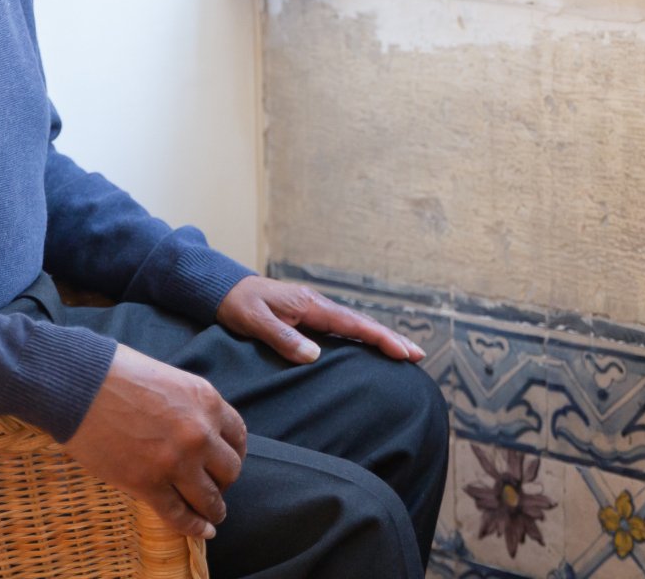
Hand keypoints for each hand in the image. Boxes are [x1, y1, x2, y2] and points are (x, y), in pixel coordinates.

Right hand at [62, 344, 247, 538]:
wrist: (81, 385)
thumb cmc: (118, 374)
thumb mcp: (170, 380)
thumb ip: (189, 406)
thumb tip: (194, 430)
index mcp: (207, 401)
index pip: (238, 436)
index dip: (234, 454)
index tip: (226, 463)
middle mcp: (200, 433)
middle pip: (230, 470)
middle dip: (224, 481)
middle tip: (213, 486)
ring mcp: (176, 462)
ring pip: (210, 498)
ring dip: (214, 509)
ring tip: (212, 515)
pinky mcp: (148, 484)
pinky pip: (179, 514)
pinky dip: (193, 527)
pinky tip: (201, 530)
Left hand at [216, 275, 425, 365]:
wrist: (226, 289)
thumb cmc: (240, 305)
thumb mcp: (256, 321)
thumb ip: (283, 336)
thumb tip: (314, 354)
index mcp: (311, 305)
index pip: (353, 324)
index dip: (380, 338)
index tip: (403, 351)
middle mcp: (318, 305)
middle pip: (362, 324)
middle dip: (391, 338)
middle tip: (418, 355)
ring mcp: (315, 311)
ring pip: (355, 326)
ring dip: (380, 339)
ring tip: (404, 353)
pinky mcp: (309, 317)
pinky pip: (343, 329)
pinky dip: (362, 338)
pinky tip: (370, 348)